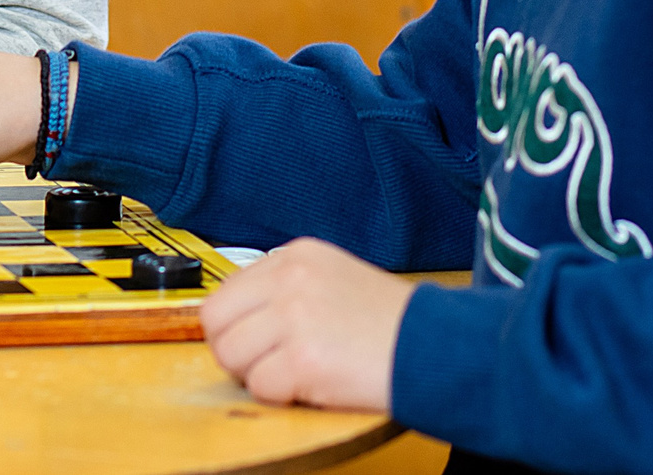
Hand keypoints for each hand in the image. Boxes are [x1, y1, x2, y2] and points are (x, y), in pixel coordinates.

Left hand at [199, 238, 415, 411]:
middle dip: (236, 352)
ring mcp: (295, 317)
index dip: (236, 326)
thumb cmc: (391, 323)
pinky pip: (259, 387)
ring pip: (230, 356)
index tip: (257, 342)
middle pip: (216, 323)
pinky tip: (312, 385)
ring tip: (297, 373)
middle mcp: (289, 279)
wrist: (437, 348)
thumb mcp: (334, 278)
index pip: (225, 292)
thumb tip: (240, 316)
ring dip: (258, 375)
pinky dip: (280, 396)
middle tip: (269, 365)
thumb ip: (286, 288)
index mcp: (295, 256)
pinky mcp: (304, 359)